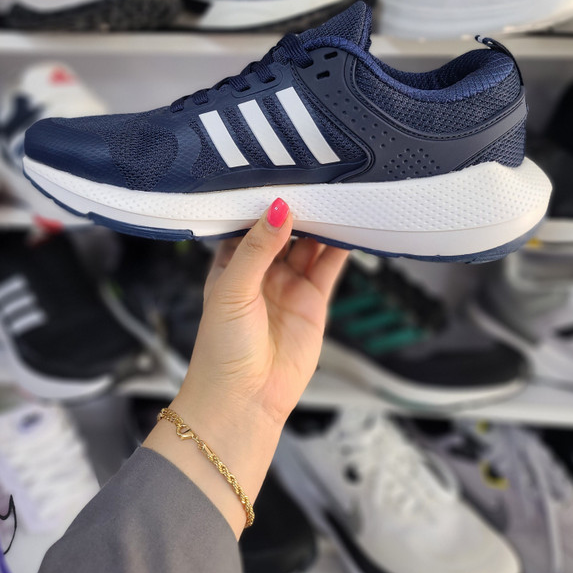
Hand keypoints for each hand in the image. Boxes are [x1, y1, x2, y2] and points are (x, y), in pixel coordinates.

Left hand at [145, 199, 347, 536]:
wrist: (244, 401)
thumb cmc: (223, 349)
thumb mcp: (233, 289)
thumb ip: (257, 247)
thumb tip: (279, 208)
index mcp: (231, 262)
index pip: (250, 220)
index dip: (264, 198)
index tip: (280, 171)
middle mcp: (261, 270)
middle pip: (284, 228)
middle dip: (298, 206)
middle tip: (316, 176)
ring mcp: (289, 284)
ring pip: (310, 244)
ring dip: (321, 223)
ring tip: (337, 194)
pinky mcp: (314, 301)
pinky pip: (329, 266)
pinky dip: (341, 247)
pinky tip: (349, 226)